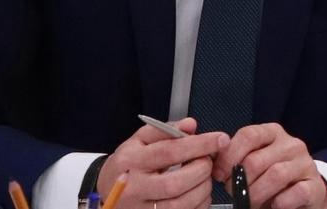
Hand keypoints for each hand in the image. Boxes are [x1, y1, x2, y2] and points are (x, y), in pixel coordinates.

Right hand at [98, 117, 229, 208]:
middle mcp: (133, 188)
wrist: (106, 192)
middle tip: (208, 162)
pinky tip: (198, 194)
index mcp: (131, 161)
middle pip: (175, 183)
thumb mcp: (139, 140)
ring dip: (202, 190)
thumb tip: (191, 125)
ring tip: (204, 178)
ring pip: (179, 205)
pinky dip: (197, 206)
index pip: (169, 151)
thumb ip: (165, 130)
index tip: (221, 139)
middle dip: (201, 170)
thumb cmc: (128, 164)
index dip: (199, 145)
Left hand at [215, 122, 326, 208]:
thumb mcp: (254, 163)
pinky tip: (275, 204)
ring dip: (256, 194)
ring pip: (275, 174)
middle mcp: (291, 144)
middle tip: (234, 193)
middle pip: (257, 160)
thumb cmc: (271, 179)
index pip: (249, 135)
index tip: (219, 175)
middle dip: (239, 182)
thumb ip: (237, 159)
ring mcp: (305, 164)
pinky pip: (295, 192)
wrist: (304, 194)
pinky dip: (280, 202)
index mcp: (273, 133)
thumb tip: (214, 165)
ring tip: (250, 203)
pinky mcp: (315, 185)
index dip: (229, 156)